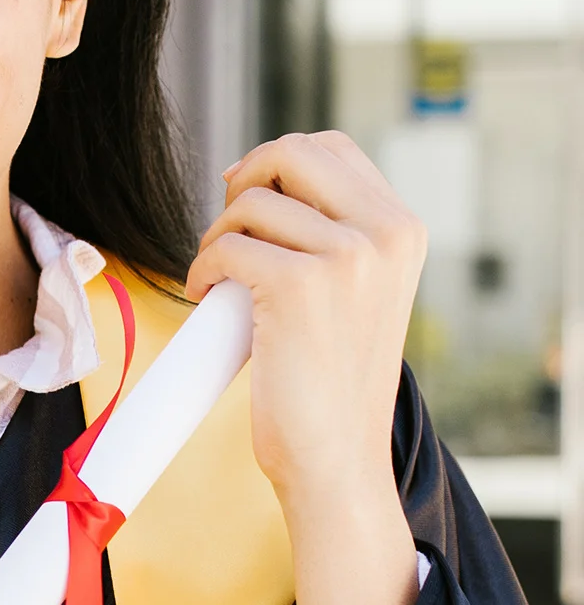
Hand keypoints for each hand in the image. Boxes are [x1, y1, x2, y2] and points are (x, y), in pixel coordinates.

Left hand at [187, 130, 424, 506]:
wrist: (336, 457)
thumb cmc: (330, 382)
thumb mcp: (354, 292)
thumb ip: (328, 235)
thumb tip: (249, 182)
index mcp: (402, 228)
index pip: (330, 147)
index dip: (275, 161)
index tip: (242, 197)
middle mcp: (385, 232)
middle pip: (292, 151)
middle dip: (243, 182)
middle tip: (225, 232)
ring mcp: (347, 256)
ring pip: (251, 203)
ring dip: (216, 237)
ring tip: (216, 280)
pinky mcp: (299, 286)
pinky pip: (227, 248)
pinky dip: (203, 269)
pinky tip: (207, 296)